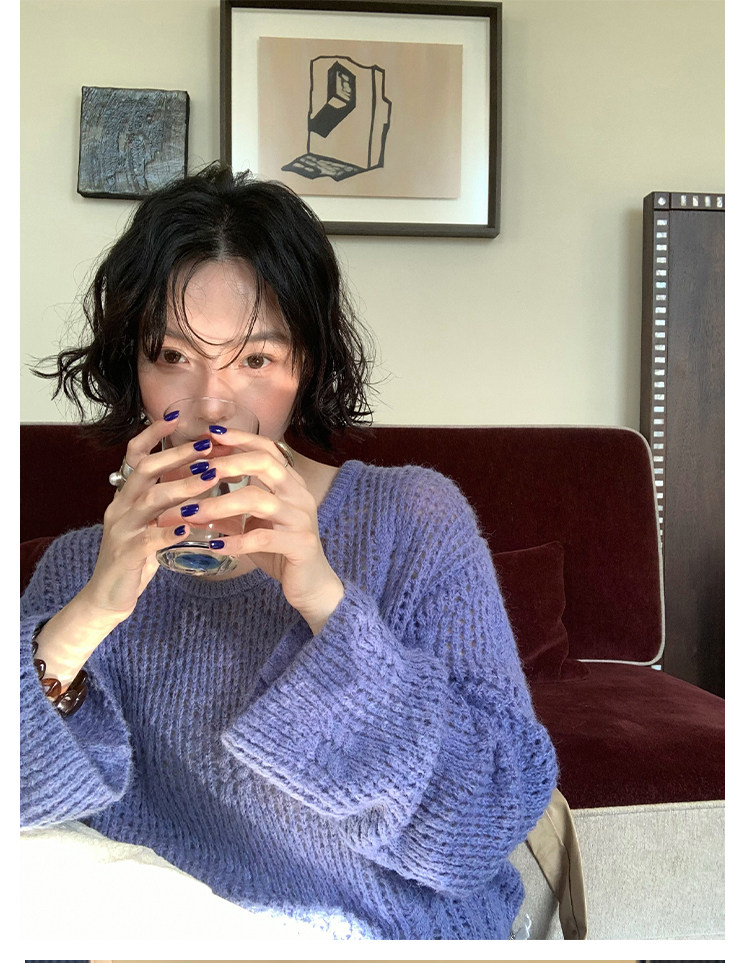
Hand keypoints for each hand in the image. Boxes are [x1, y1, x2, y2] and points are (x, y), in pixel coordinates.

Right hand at [79, 415, 226, 622]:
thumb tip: (204, 475)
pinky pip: (149, 539)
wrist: (107, 596)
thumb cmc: (137, 556)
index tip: (177, 418)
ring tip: (210, 478)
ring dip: (182, 486)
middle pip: (145, 470)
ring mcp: (122, 530)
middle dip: (177, 455)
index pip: (135, 455)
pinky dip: (170, 531)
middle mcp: (120, 507)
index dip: (153, 435)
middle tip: (208, 446)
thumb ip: (170, 501)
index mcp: (126, 496)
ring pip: (150, 500)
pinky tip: (190, 527)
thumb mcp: (151, 522)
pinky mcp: (126, 555)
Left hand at [182, 430, 344, 632]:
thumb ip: (229, 510)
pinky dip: (235, 541)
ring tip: (191, 513)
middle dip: (227, 464)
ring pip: (259, 499)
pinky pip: (263, 538)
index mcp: (290, 484)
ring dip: (219, 504)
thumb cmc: (281, 551)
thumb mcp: (252, 526)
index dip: (240, 439)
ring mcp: (301, 519)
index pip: (267, 449)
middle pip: (264, 464)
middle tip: (196, 472)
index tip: (210, 435)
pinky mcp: (300, 545)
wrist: (312, 585)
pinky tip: (214, 546)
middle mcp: (299, 495)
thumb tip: (192, 497)